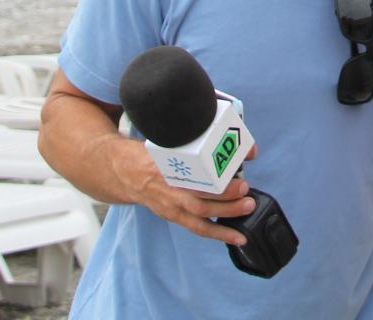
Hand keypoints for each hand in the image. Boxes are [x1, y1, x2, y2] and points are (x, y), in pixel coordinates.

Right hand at [115, 137, 259, 245]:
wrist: (124, 173)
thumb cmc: (150, 154)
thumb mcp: (167, 143)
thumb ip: (192, 141)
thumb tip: (229, 137)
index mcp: (167, 168)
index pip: (193, 172)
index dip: (213, 170)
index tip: (235, 162)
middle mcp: (169, 190)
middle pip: (199, 199)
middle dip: (225, 197)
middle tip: (246, 189)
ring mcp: (170, 207)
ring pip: (200, 218)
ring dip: (226, 219)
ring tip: (247, 212)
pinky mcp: (173, 216)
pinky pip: (197, 228)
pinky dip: (217, 233)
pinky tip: (235, 236)